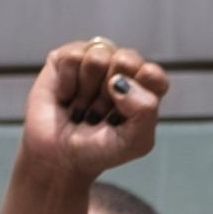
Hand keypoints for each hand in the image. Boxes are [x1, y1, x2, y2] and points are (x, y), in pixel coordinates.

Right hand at [19, 37, 171, 180]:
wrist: (59, 156)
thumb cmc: (100, 149)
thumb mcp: (136, 141)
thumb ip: (145, 110)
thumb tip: (120, 81)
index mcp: (146, 87)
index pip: (153, 74)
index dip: (137, 94)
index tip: (122, 116)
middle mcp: (123, 69)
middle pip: (127, 60)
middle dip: (110, 92)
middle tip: (100, 111)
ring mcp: (95, 60)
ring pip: (98, 57)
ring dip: (87, 90)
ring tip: (83, 106)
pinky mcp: (66, 58)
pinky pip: (72, 57)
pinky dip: (68, 84)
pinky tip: (67, 97)